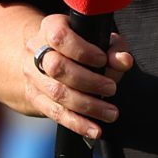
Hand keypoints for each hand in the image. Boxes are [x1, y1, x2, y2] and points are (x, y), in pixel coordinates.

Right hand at [24, 14, 132, 140]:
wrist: (45, 58)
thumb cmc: (78, 45)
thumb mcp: (97, 38)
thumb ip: (114, 48)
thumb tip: (124, 60)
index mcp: (51, 28)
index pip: (60, 37)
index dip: (82, 50)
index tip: (102, 60)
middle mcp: (37, 50)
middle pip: (57, 67)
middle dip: (88, 81)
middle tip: (111, 88)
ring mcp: (33, 76)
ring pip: (57, 93)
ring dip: (87, 106)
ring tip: (110, 113)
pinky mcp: (35, 98)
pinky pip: (55, 113)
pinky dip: (78, 124)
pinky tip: (95, 130)